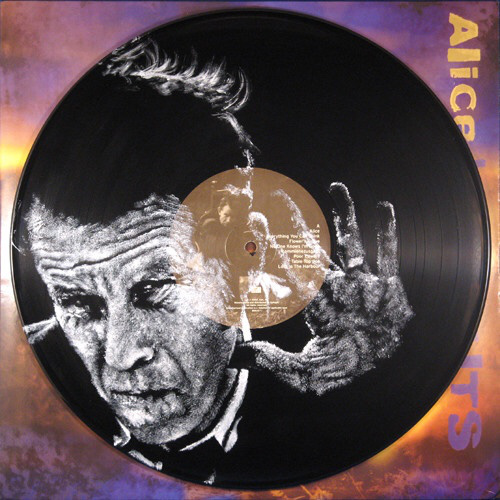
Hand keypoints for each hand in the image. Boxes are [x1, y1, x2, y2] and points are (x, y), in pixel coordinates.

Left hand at [231, 183, 412, 394]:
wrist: (380, 372)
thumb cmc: (342, 369)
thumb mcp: (303, 374)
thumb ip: (271, 362)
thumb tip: (233, 356)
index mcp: (314, 305)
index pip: (289, 270)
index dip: (272, 246)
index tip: (256, 224)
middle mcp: (335, 288)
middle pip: (314, 249)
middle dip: (298, 223)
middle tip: (282, 197)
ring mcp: (362, 285)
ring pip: (351, 243)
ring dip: (345, 216)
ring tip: (337, 188)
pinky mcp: (388, 288)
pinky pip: (389, 255)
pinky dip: (388, 233)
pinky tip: (385, 208)